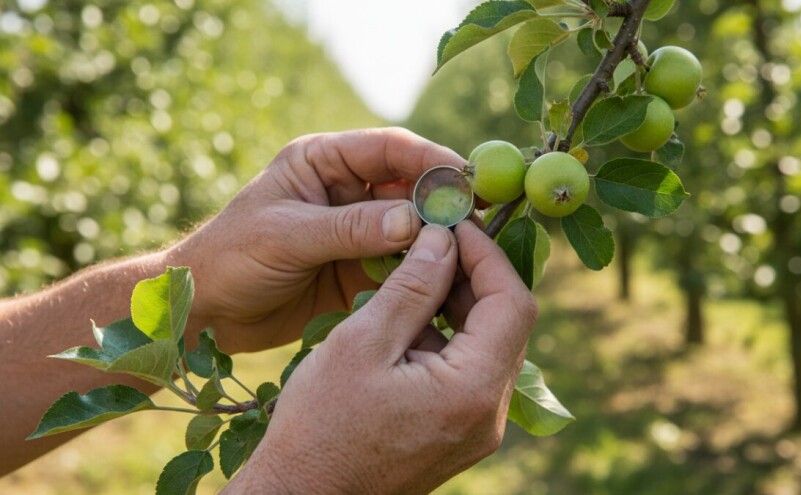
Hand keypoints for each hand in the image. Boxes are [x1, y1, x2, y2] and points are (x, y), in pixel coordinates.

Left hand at [165, 128, 465, 352]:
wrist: (206, 313)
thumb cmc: (230, 258)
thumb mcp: (286, 235)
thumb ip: (348, 228)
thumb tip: (414, 222)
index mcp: (323, 162)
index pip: (388, 149)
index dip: (430, 160)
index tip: (467, 179)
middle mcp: (346, 191)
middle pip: (409, 187)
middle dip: (444, 202)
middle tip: (482, 219)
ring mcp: (356, 231)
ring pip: (412, 229)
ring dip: (439, 240)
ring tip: (473, 254)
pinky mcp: (360, 269)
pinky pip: (402, 266)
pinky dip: (423, 273)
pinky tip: (446, 283)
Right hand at [223, 221, 537, 493]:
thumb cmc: (319, 426)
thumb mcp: (362, 343)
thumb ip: (412, 287)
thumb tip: (444, 238)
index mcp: (472, 390)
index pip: (512, 303)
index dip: (488, 254)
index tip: (454, 224)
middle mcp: (488, 415)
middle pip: (505, 324)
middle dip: (471, 276)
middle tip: (432, 242)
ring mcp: (475, 429)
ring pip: (486, 346)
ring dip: (455, 305)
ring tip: (410, 277)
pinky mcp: (457, 434)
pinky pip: (467, 372)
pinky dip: (444, 338)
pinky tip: (404, 323)